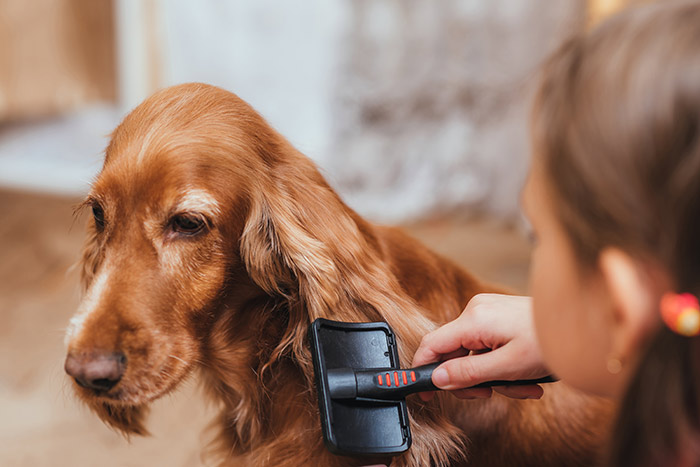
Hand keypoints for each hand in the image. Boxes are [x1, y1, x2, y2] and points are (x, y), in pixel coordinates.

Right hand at [412, 293, 549, 400]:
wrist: (584, 326)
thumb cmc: (550, 343)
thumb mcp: (507, 367)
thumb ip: (468, 373)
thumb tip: (438, 378)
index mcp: (474, 319)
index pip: (432, 345)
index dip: (424, 369)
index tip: (424, 393)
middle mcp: (476, 310)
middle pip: (454, 353)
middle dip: (472, 379)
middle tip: (490, 394)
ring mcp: (487, 311)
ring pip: (473, 353)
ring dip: (493, 376)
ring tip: (522, 386)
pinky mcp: (498, 316)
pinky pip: (487, 345)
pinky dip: (500, 364)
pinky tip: (524, 375)